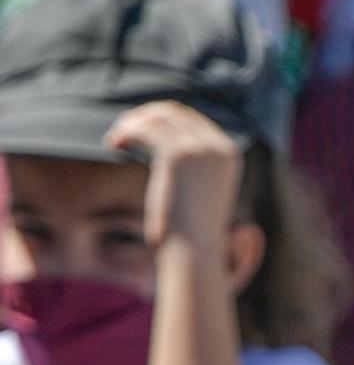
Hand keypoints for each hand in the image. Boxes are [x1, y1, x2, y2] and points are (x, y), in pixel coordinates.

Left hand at [104, 101, 242, 254]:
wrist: (193, 252)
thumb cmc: (191, 229)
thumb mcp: (197, 189)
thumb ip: (191, 164)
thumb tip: (167, 144)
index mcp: (229, 152)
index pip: (193, 119)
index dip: (163, 118)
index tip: (139, 126)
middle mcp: (220, 147)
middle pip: (176, 112)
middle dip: (146, 116)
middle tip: (123, 128)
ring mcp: (201, 149)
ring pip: (159, 118)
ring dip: (133, 123)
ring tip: (115, 138)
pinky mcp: (179, 156)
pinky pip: (146, 131)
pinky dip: (127, 132)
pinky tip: (114, 144)